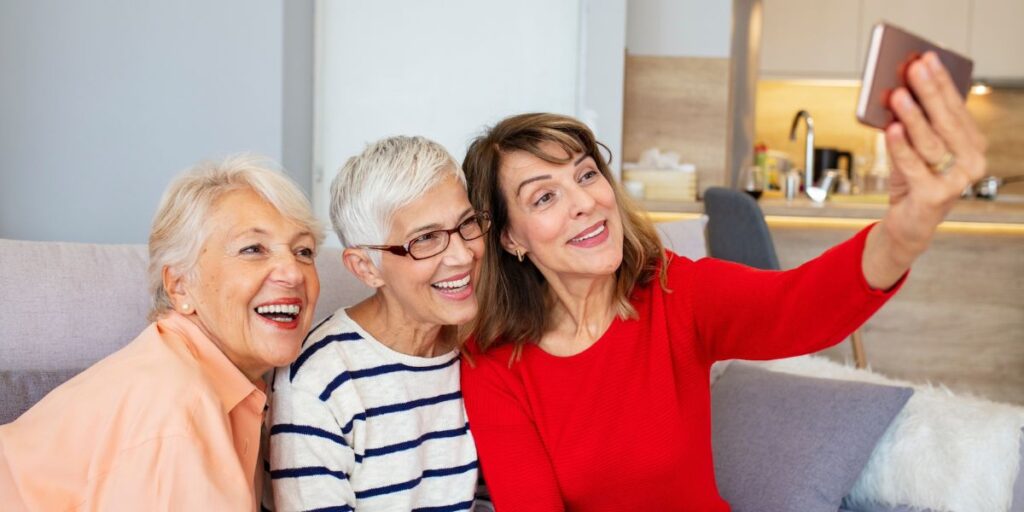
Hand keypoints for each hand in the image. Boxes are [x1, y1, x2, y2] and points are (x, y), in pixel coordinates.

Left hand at [863, 51, 986, 288]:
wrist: (909, 225)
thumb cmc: (913, 181)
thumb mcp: (914, 148)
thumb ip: (912, 124)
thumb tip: (898, 90)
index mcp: (971, 144)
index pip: (956, 107)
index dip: (942, 82)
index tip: (927, 58)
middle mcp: (971, 161)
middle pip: (946, 121)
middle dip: (929, 92)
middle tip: (914, 68)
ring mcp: (956, 181)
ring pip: (931, 142)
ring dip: (913, 117)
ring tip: (898, 95)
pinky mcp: (935, 197)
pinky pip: (915, 167)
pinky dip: (902, 147)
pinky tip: (891, 129)